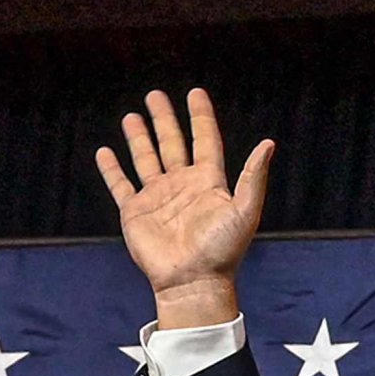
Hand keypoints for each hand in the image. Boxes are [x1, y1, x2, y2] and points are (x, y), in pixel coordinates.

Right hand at [93, 87, 272, 330]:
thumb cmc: (222, 251)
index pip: (205, 140)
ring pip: (146, 159)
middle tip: (155, 95)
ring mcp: (157, 198)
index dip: (200, 116)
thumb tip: (269, 144)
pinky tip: (105, 152)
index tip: (195, 93)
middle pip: (172, 143)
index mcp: (208, 182)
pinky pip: (120, 185)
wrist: (193, 282)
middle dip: (164, 119)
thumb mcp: (244, 211)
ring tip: (132, 116)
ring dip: (139, 138)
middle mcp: (182, 186)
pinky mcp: (135, 213)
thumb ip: (253, 177)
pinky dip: (112, 169)